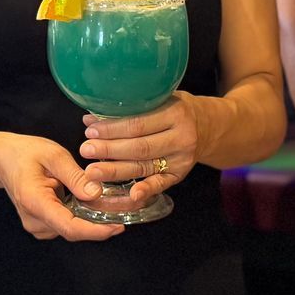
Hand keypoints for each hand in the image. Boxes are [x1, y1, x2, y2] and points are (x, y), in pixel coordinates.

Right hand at [0, 133, 124, 242]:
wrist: (2, 159)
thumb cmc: (25, 153)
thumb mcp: (53, 155)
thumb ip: (75, 176)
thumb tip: (97, 194)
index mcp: (35, 202)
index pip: (69, 227)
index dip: (96, 231)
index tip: (118, 227)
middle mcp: (34, 221)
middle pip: (74, 230)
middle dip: (101, 221)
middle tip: (127, 206)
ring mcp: (37, 226)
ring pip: (72, 229)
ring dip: (93, 218)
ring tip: (113, 201)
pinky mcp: (42, 225)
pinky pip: (67, 225)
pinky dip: (83, 216)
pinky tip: (93, 202)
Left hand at [77, 92, 204, 209]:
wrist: (208, 127)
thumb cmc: (175, 110)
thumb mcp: (161, 99)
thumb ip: (131, 108)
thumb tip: (91, 119)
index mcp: (175, 113)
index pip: (138, 123)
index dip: (112, 128)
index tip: (90, 130)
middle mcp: (181, 137)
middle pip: (139, 146)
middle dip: (109, 150)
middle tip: (86, 150)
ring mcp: (182, 159)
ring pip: (144, 166)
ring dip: (116, 170)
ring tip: (92, 171)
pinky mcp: (180, 175)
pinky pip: (161, 184)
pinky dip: (146, 190)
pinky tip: (131, 195)